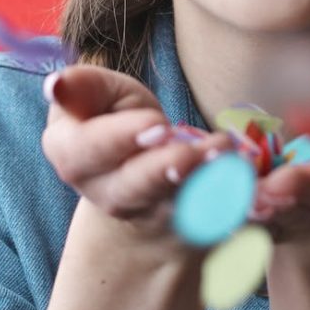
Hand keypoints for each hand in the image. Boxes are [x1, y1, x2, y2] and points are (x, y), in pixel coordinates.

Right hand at [41, 63, 234, 256]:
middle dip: (165, 170)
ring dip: (207, 184)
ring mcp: (151, 216)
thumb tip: (55, 84)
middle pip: (132, 188)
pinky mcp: (193, 226)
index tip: (156, 124)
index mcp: (74, 156)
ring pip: (178, 205)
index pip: (87, 151)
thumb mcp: (98, 94)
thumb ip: (82, 88)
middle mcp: (108, 195)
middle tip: (195, 151)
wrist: (147, 175)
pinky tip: (254, 186)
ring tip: (229, 157)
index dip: (119, 140)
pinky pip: (218, 218)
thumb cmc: (118, 119)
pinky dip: (239, 205)